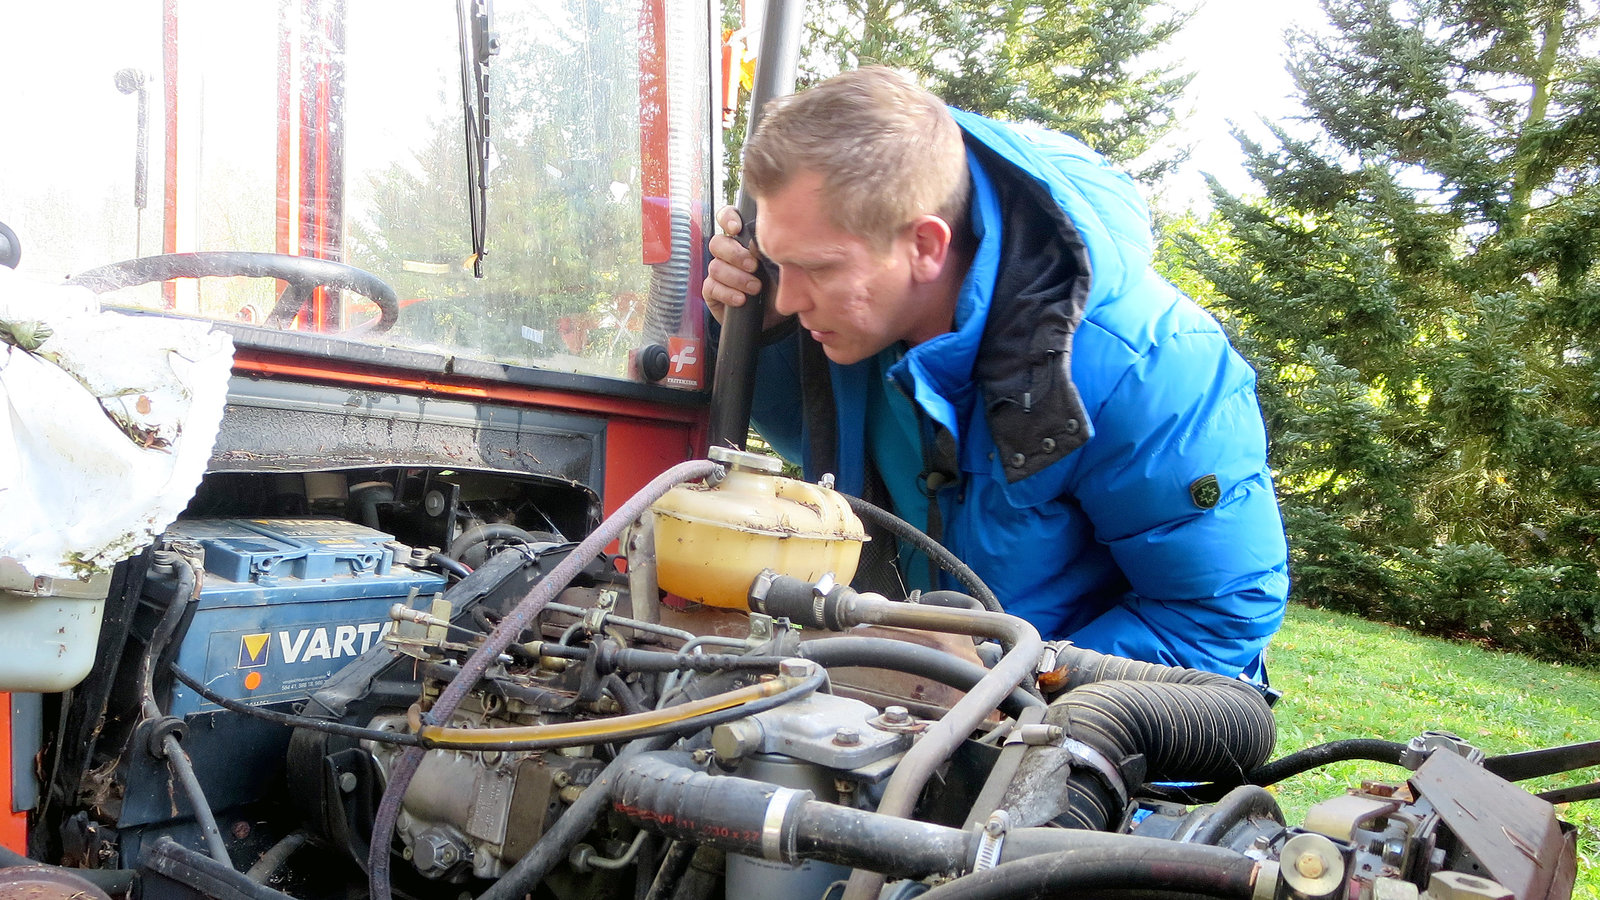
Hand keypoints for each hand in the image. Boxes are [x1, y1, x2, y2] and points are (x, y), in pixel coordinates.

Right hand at [702, 206, 786, 329]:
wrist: (777, 315)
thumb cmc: (778, 284)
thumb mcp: (779, 266)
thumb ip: (767, 252)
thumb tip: (756, 242)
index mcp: (742, 239)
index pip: (727, 218)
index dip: (727, 218)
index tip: (736, 228)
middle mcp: (727, 253)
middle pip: (717, 243)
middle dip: (735, 255)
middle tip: (754, 267)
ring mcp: (718, 272)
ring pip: (715, 267)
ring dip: (736, 278)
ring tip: (755, 288)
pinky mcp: (712, 291)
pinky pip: (711, 288)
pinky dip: (727, 294)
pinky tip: (741, 300)